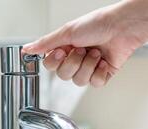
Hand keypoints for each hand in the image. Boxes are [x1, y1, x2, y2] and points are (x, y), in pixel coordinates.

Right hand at [23, 3, 143, 86]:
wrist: (122, 27)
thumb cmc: (97, 24)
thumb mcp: (68, 32)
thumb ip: (46, 43)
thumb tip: (26, 49)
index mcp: (65, 49)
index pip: (50, 66)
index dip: (56, 62)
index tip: (63, 51)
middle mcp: (75, 60)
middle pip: (64, 76)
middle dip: (74, 63)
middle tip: (83, 49)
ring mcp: (89, 68)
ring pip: (79, 81)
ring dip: (88, 66)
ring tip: (96, 53)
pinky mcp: (102, 75)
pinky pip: (95, 84)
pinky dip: (100, 72)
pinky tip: (104, 62)